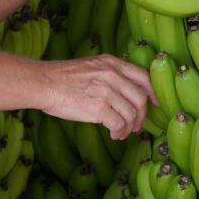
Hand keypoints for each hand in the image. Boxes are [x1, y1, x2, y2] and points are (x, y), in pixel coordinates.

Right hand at [39, 55, 156, 139]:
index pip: (143, 77)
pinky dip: (119, 133)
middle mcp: (112, 74)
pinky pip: (119, 124)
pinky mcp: (98, 108)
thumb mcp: (91, 66)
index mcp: (111, 63)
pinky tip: (113, 135)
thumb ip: (109, 74)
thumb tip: (125, 94)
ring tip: (120, 132)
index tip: (155, 104)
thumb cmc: (62, 77)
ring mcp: (106, 91)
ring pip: (131, 114)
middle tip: (136, 125)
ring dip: (128, 128)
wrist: (43, 82)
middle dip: (141, 115)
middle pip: (140, 98)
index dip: (153, 93)